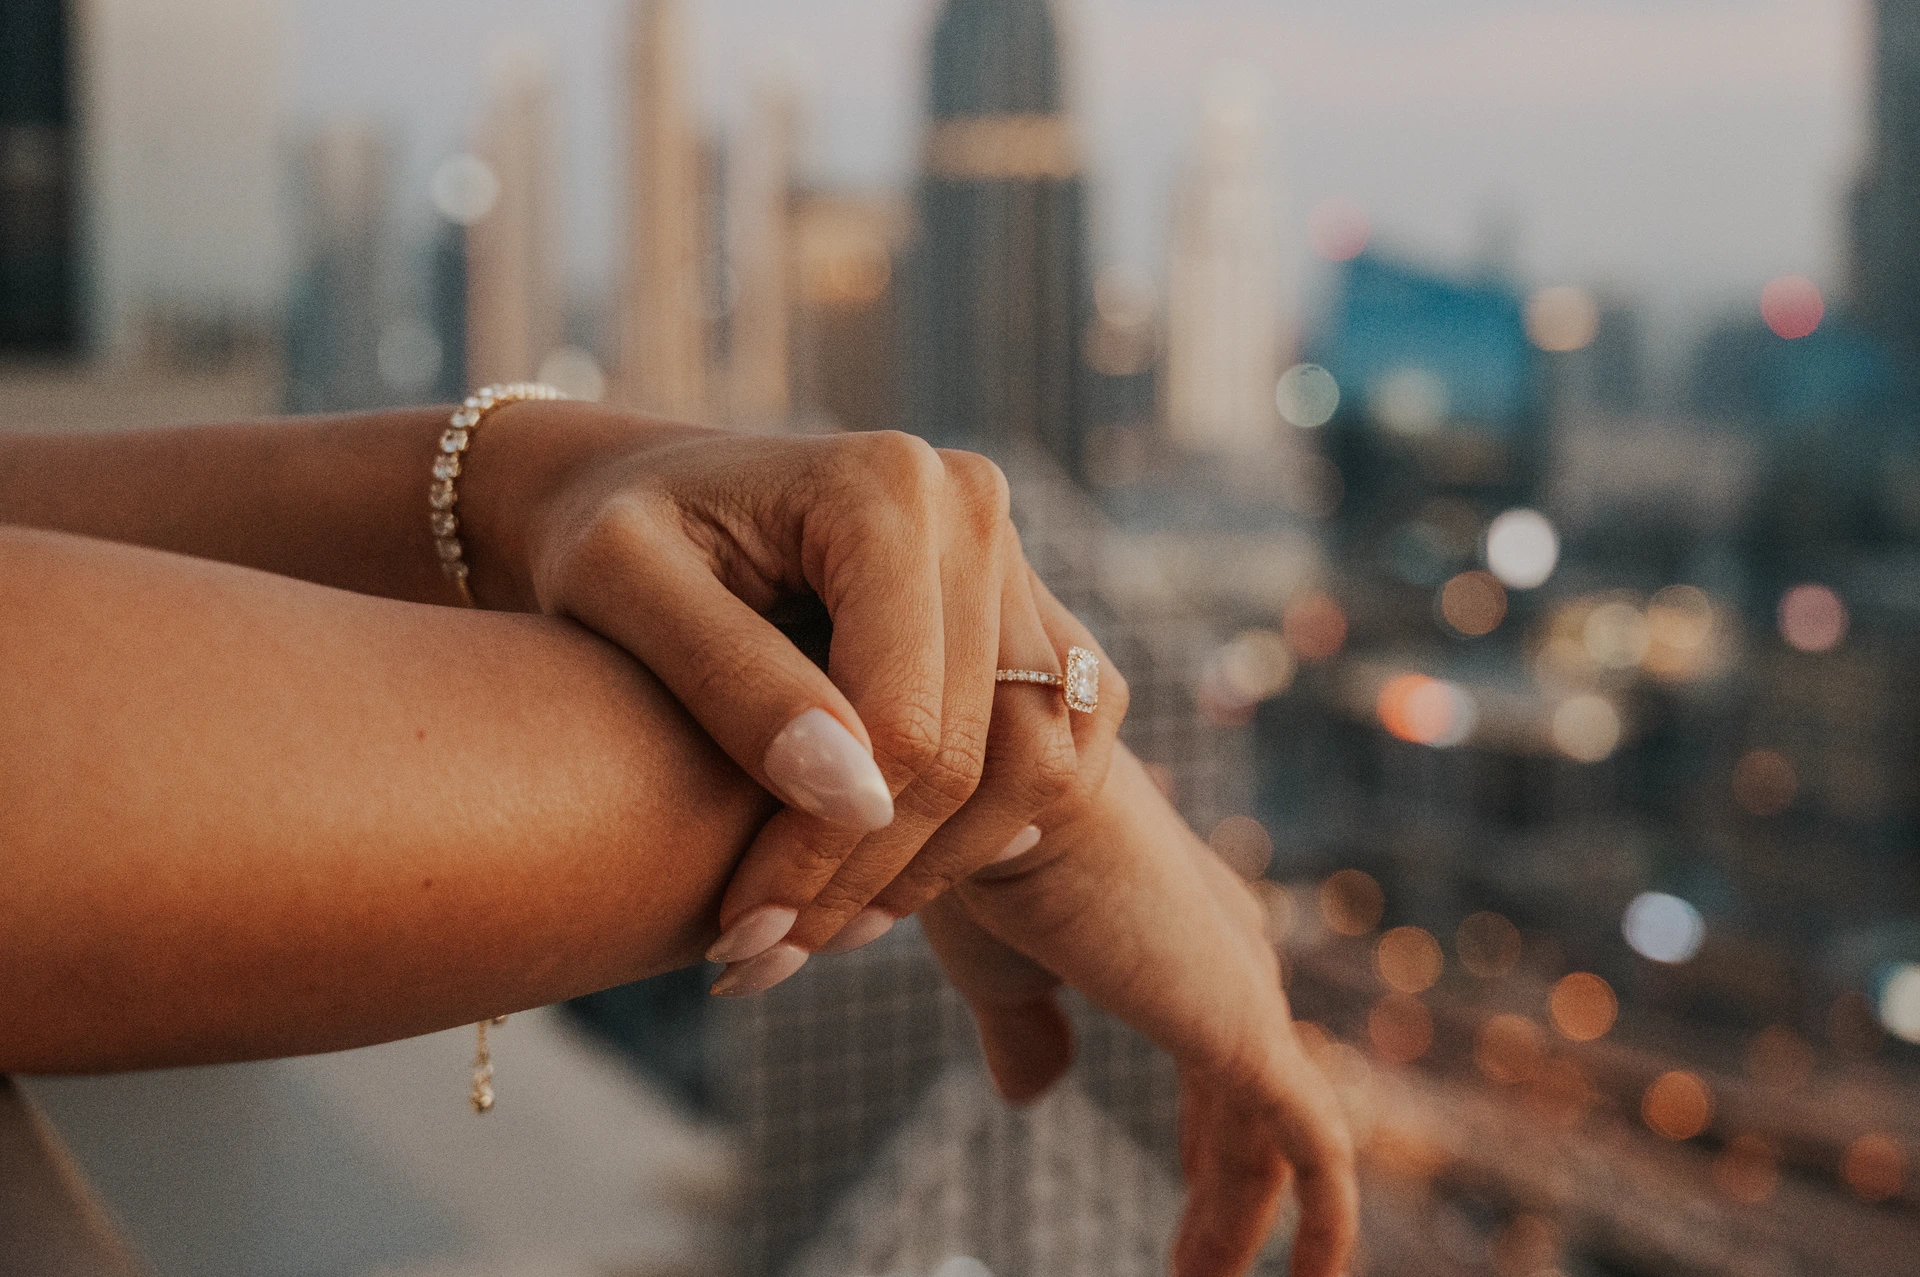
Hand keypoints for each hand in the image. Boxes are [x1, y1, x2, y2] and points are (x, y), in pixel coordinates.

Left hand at [458, 405, 1127, 989]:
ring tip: (815, 936)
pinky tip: (869, 885)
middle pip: (974, 751)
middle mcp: (975, 508)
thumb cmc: (604, 532)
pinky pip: (1042, 752)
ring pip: (1029, 766)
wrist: (637, 491)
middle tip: (763, 958)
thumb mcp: (621, 589)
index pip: (904, 716)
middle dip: (868, 877)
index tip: (738, 931)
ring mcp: (1011, 558)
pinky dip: (967, 839)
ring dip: (928, 873)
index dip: (826, 848)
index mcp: (888, 488)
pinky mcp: (1023, 609)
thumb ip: (730, 679)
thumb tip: (854, 796)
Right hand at [923, 747, 1357, 1276]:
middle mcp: (1228, 951)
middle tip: (1195, 1265)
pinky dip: (1323, 1225)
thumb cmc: (981, 854)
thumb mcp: (997, 966)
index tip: (1190, 1195)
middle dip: (1225, 1190)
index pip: (1218, 1051)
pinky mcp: (1248, 1030)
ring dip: (1241, 1223)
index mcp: (1174, 927)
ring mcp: (1245, 989)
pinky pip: (1311, 1150)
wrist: (994, 785)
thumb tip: (1033, 1095)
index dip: (1206, 1135)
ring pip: (1272, 1138)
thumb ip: (1025, 1031)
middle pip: (1249, 1102)